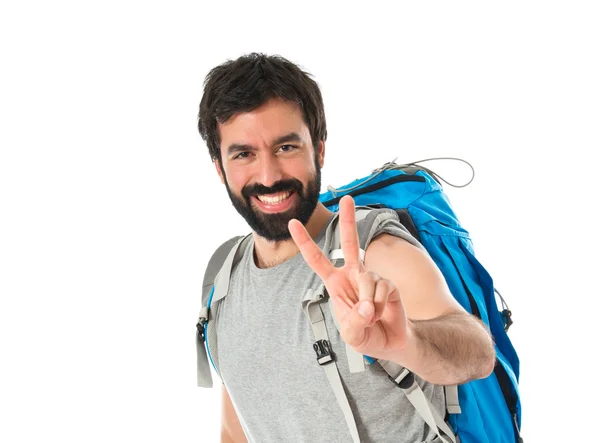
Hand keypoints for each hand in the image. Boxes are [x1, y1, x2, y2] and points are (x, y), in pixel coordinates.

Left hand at [288, 196, 409, 360]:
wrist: (391, 342)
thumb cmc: (366, 335)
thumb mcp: (353, 336)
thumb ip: (355, 323)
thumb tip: (366, 307)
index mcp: (335, 284)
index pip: (317, 259)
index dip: (305, 242)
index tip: (293, 223)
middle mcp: (353, 275)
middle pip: (349, 242)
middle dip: (348, 220)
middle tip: (348, 198)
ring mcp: (370, 277)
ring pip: (367, 279)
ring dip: (369, 303)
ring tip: (371, 317)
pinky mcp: (388, 283)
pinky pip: (383, 288)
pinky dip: (381, 304)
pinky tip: (382, 312)